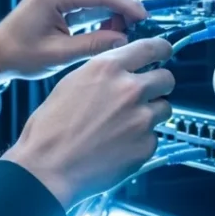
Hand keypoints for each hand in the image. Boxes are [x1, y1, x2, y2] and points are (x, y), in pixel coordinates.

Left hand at [0, 0, 147, 85]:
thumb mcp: (59, 55)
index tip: (145, 19)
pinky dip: (107, 12)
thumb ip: (93, 45)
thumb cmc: (19, 54)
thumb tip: (123, 41)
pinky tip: (109, 31)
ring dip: (118, 9)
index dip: (129, 5)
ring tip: (121, 34)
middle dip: (127, 6)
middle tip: (138, 30)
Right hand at [1, 38, 174, 208]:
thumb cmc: (51, 128)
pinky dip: (142, 140)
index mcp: (108, 68)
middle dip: (159, 85)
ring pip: (164, 109)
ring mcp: (141, 119)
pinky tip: (119, 145)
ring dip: (151, 114)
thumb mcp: (72, 83)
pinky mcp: (145, 146)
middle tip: (144, 95)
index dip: (161, 50)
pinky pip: (154, 137)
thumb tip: (123, 70)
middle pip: (167, 79)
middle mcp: (130, 90)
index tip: (164, 53)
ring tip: (125, 125)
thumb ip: (104, 73)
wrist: (47, 167)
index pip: (151, 48)